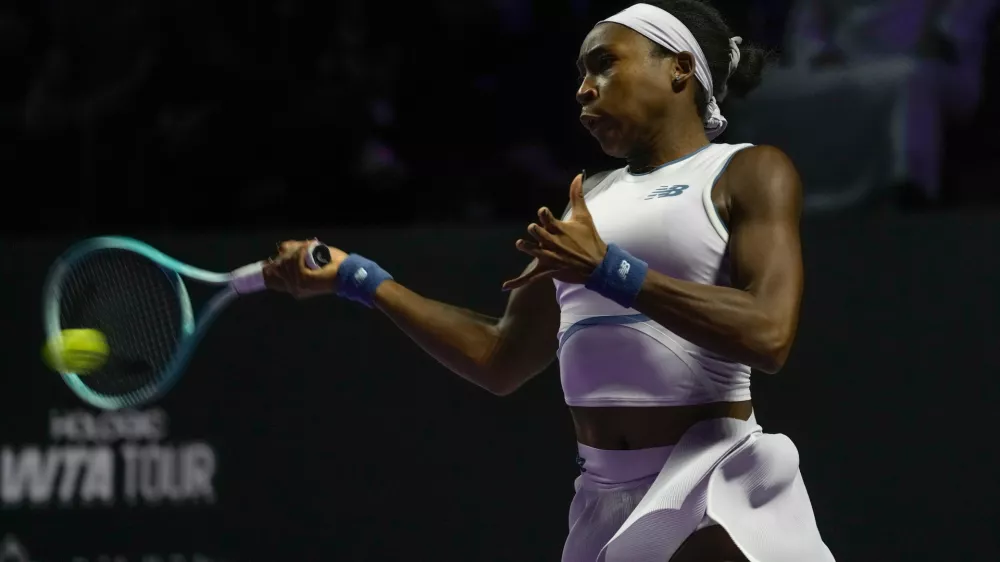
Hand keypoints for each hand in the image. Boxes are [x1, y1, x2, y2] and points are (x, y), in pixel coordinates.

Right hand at [263, 240, 347, 298]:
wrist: (347, 273)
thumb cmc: (332, 264)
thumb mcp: (309, 256)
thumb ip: (294, 252)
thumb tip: (280, 248)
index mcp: (294, 285)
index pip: (270, 278)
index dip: (268, 267)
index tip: (268, 260)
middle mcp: (293, 288)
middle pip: (277, 266)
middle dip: (288, 253)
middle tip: (304, 248)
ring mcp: (297, 285)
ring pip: (286, 262)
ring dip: (297, 251)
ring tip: (310, 249)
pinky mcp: (303, 280)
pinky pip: (295, 261)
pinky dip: (302, 252)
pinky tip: (310, 250)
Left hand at [502, 174, 607, 290]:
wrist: (597, 265)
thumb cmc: (590, 239)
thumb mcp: (584, 216)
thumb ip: (577, 195)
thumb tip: (578, 175)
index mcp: (560, 229)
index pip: (546, 217)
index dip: (543, 214)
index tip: (543, 212)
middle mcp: (553, 242)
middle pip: (537, 233)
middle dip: (535, 231)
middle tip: (534, 229)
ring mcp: (550, 257)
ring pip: (532, 251)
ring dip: (526, 247)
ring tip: (520, 244)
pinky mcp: (548, 270)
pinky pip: (530, 277)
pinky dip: (517, 282)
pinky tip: (505, 286)